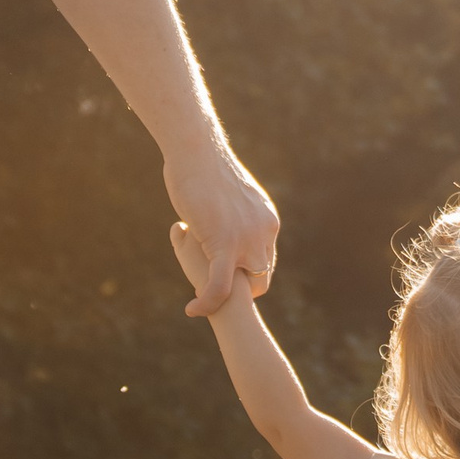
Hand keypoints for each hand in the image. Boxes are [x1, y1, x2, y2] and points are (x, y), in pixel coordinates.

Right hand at [164, 143, 277, 317]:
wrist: (197, 150)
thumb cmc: (204, 165)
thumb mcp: (226, 193)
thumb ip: (230, 211)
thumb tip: (220, 216)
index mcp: (267, 219)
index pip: (265, 258)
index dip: (245, 274)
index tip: (225, 279)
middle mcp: (264, 230)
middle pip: (262, 275)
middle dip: (241, 289)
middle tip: (214, 292)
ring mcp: (247, 237)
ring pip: (248, 285)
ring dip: (227, 299)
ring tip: (203, 303)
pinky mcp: (224, 242)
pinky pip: (220, 285)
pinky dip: (208, 302)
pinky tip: (192, 308)